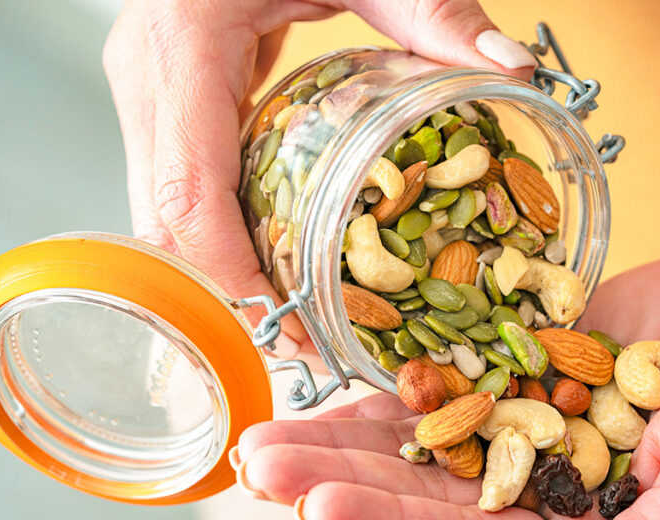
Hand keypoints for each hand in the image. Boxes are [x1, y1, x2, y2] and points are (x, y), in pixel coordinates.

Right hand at [103, 0, 535, 353]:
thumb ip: (434, 8)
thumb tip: (513, 65)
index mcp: (185, 41)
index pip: (187, 191)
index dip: (233, 275)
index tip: (293, 326)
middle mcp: (148, 75)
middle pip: (165, 222)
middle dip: (233, 296)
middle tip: (311, 345)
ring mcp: (146, 89)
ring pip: (160, 215)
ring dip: (224, 275)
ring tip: (299, 318)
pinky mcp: (163, 99)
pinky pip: (178, 187)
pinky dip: (221, 235)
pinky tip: (276, 260)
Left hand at [235, 209, 659, 519]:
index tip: (321, 509)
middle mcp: (540, 487)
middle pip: (424, 497)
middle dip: (341, 485)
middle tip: (259, 467)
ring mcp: (527, 421)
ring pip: (421, 440)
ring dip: (345, 438)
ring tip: (266, 437)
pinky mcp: (523, 361)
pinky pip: (449, 372)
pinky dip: (393, 378)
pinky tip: (331, 379)